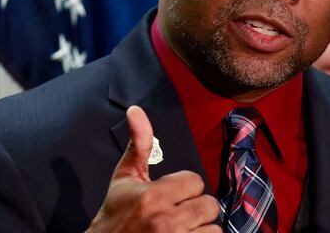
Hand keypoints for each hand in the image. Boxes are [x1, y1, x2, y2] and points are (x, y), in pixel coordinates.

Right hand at [87, 106, 220, 231]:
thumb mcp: (124, 177)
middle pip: (210, 205)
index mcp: (152, 196)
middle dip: (196, 207)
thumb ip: (139, 143)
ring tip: (182, 228)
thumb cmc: (116, 213)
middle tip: (178, 212)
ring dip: (201, 228)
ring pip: (214, 229)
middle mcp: (165, 221)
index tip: (169, 194)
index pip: (196, 181)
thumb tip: (135, 109)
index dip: (184, 186)